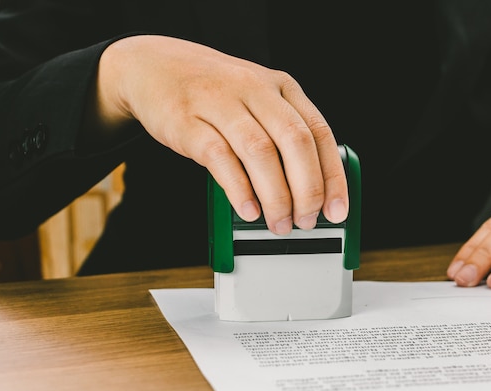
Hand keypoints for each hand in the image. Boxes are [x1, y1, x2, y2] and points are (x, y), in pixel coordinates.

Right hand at [92, 35, 348, 234]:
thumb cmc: (213, 92)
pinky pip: (220, 157)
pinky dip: (239, 189)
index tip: (337, 210)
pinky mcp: (189, 120)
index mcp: (282, 87)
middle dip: (307, 190)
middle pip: (295, 142)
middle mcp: (256, 90)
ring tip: (279, 223)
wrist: (154, 67)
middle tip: (306, 221)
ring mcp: (221, 103)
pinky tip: (248, 210)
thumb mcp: (258, 100)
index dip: (332, 177)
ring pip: (261, 152)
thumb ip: (283, 135)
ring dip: (276, 196)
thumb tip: (311, 190)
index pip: (319, 133)